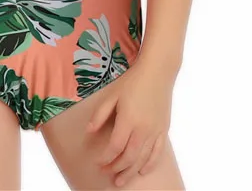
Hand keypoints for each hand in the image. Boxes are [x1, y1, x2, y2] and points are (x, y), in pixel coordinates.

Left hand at [85, 61, 174, 186]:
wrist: (158, 72)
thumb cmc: (133, 81)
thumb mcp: (112, 94)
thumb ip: (100, 114)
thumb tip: (88, 132)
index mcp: (128, 119)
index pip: (114, 147)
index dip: (105, 158)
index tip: (98, 163)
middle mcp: (142, 129)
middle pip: (128, 157)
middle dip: (116, 169)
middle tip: (107, 175)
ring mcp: (155, 131)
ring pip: (142, 159)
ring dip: (131, 172)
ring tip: (121, 180)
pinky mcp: (164, 130)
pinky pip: (157, 153)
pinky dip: (149, 165)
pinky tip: (142, 171)